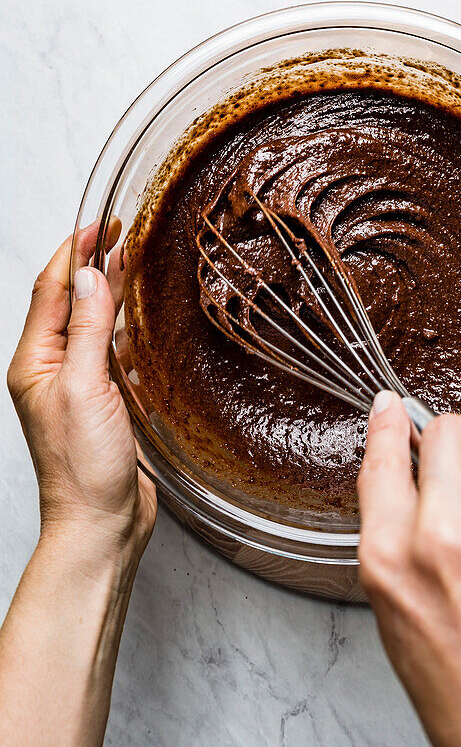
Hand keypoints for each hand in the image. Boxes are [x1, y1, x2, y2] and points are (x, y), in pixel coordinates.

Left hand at [7, 222, 155, 568]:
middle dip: (92, 265)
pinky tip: (139, 320)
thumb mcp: (85, 388)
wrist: (100, 523)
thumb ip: (89, 330)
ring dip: (109, 292)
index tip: (99, 223)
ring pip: (91, 325)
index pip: (52, 290)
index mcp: (35, 362)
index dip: (74, 252)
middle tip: (121, 234)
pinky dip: (123, 328)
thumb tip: (92, 275)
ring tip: (131, 263)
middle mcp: (52, 370)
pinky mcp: (102, 402)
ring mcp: (77, 386)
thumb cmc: (83, 468)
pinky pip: (110, 352)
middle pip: (70, 302)